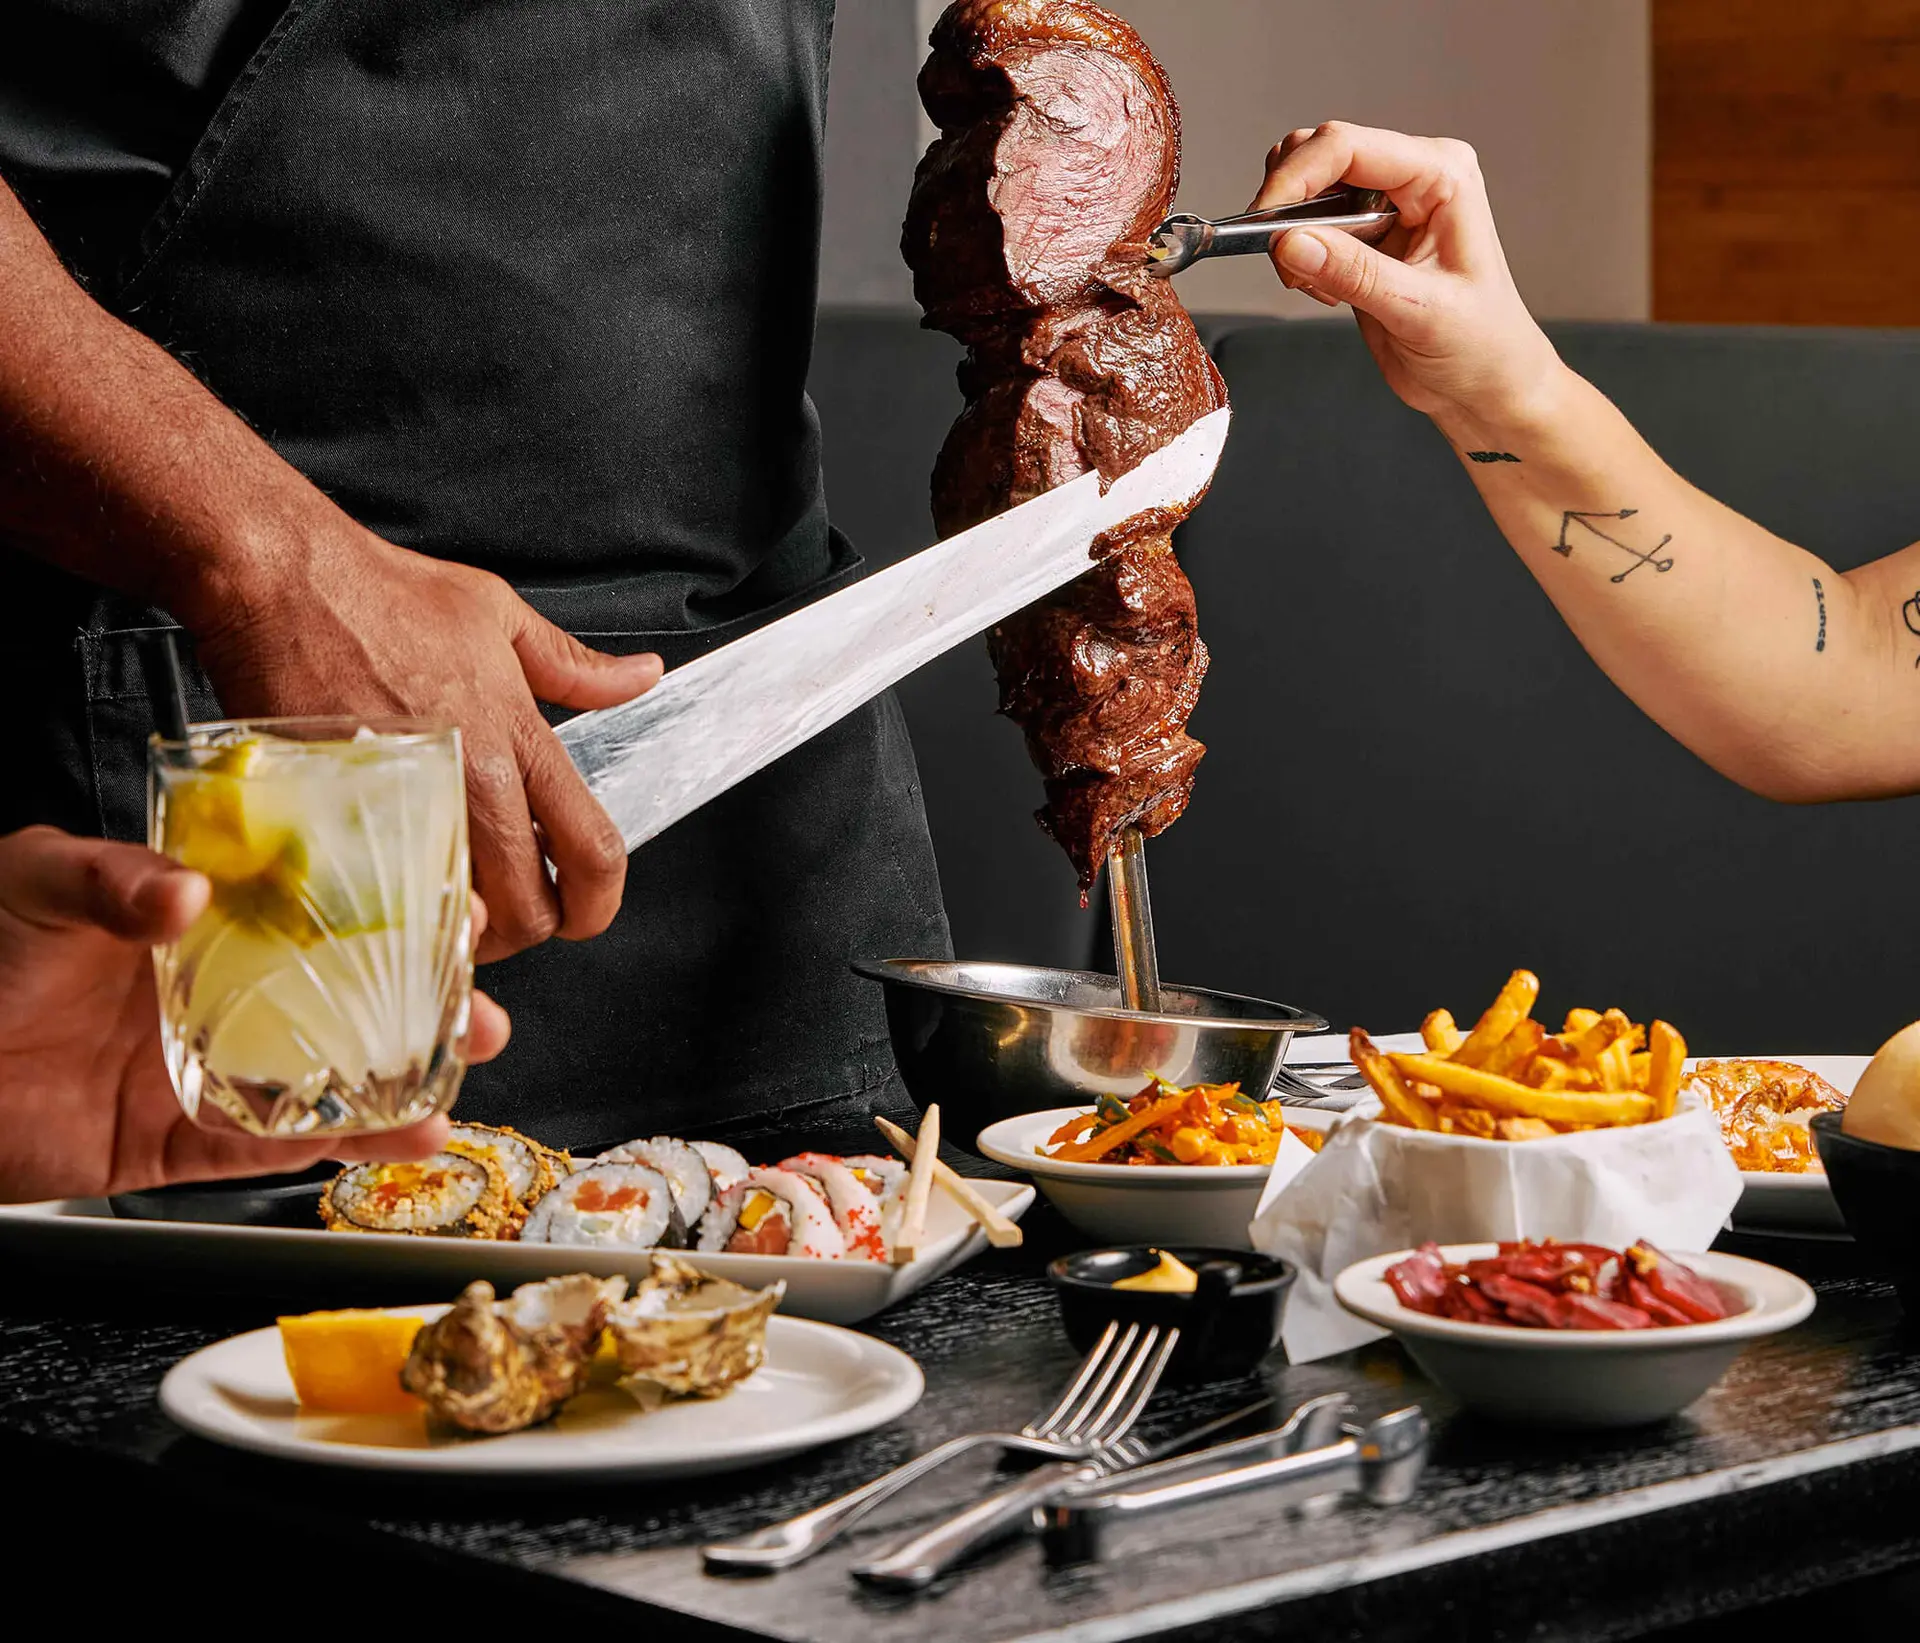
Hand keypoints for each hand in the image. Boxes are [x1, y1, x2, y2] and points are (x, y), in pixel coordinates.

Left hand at [0, 827, 510, 1203]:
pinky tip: (385, 1138)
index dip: (394, 909)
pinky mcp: (173, 1139)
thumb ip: (112, 878)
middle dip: (427, 1010)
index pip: (319, 910)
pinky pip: (263, 1146)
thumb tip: (190, 891)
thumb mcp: (35, 877)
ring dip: (397, 1088)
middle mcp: (220, 993)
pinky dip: (328, 1148)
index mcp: (202, 919)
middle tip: (483, 1013)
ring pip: (323, 1081)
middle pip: (345, 1002)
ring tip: (453, 1088)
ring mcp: (204, 1068)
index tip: (457, 906)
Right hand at [187, 515, 660, 960]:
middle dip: (531, 927)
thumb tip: (641, 676)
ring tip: (456, 905)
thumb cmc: (378, 593)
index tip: (588, 909)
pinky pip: (382, 902)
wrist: (278, 584)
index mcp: (516, 738)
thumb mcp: (499, 614)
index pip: (591, 848)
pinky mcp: (339, 820)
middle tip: (512, 914)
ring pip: (460, 917)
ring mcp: (405, 805)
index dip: (601, 901)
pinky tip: (394, 893)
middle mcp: (471, 779)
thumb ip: (576, 667)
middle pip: (529, 908)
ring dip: (467, 930)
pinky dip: (396, 915)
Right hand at [1250, 121, 1565, 433]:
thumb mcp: (1419, 310)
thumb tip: (1290, 241)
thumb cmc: (1479, 345)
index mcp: (1441, 176)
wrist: (1484, 384)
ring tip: (1312, 282)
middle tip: (1285, 260)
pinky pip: (1308, 224)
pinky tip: (1326, 290)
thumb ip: (1354, 272)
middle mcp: (1413, 179)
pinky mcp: (1363, 237)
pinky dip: (1297, 255)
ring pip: (1307, 186)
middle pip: (1321, 154)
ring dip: (1289, 231)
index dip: (1296, 177)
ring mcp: (1386, 205)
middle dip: (1288, 203)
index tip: (1264, 222)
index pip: (1349, 147)